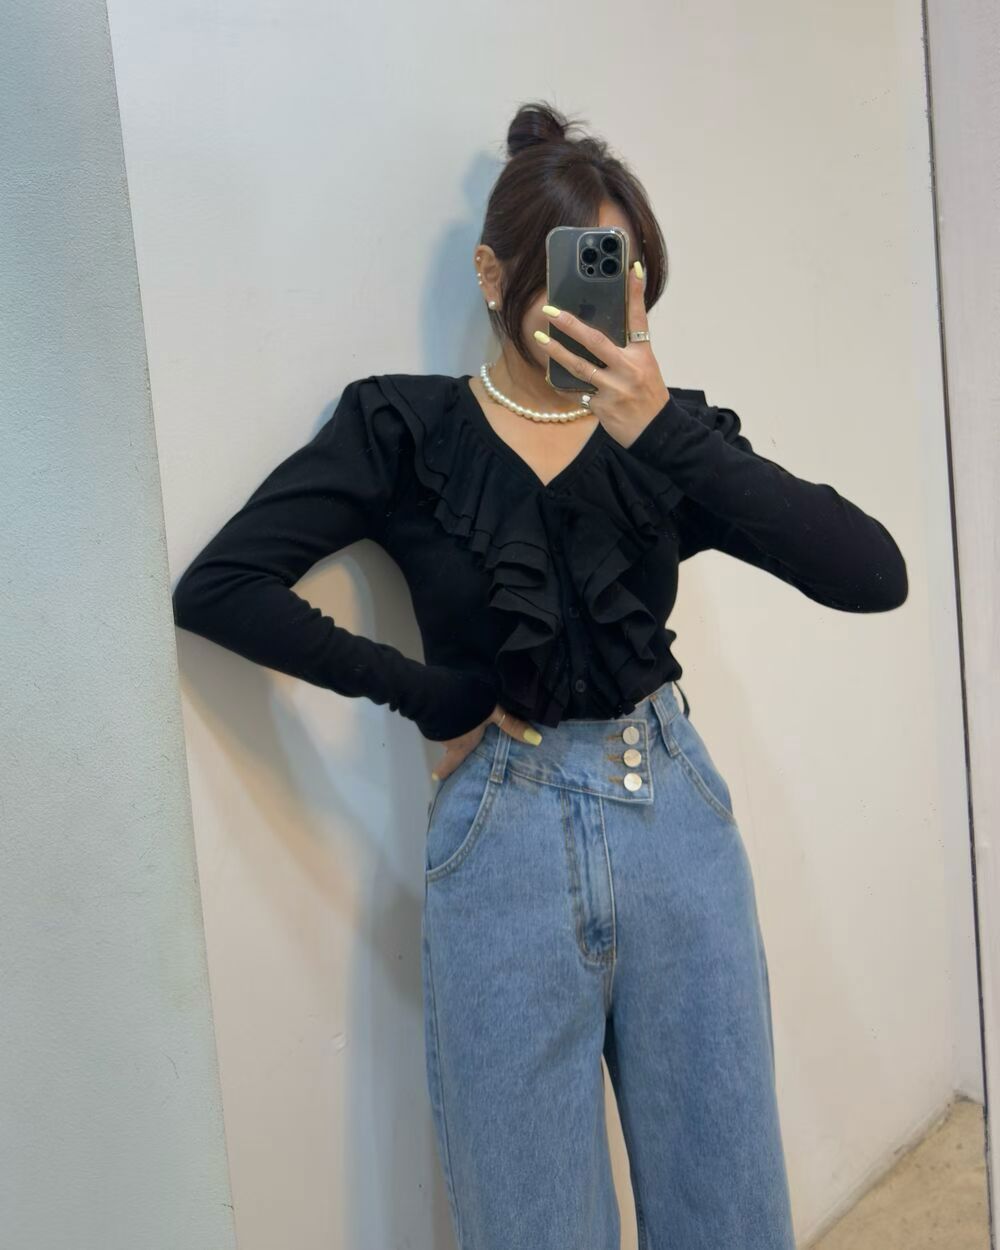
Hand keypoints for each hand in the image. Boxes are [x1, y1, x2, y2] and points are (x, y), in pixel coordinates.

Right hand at [430, 703, 540, 781]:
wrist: (440, 690)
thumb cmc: (470, 708)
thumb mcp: (494, 715)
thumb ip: (512, 726)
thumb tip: (537, 741)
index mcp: (462, 745)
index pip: (451, 762)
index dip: (444, 770)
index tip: (436, 777)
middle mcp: (447, 740)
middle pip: (450, 744)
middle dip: (454, 741)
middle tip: (460, 735)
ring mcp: (435, 727)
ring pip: (445, 729)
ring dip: (450, 724)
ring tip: (458, 712)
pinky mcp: (427, 714)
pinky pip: (437, 717)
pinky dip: (443, 713)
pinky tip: (448, 703)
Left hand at [535, 260, 670, 447]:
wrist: (657, 433)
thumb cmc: (648, 397)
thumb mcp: (645, 368)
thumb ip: (625, 350)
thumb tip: (597, 332)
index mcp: (642, 355)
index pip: (639, 318)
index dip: (635, 293)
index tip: (631, 268)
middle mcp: (629, 369)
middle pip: (596, 341)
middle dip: (571, 324)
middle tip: (550, 311)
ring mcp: (615, 389)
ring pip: (579, 366)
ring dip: (557, 352)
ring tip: (539, 338)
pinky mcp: (603, 407)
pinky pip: (577, 392)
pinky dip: (562, 383)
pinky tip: (549, 373)